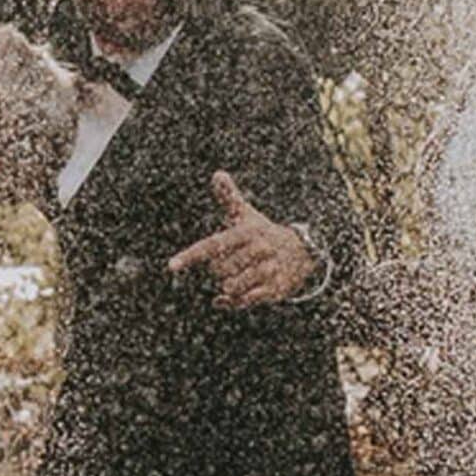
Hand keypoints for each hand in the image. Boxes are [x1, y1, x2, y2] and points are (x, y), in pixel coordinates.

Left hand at [167, 173, 318, 309]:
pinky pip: (243, 301)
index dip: (191, 256)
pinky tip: (225, 299)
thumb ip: (229, 198)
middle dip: (219, 270)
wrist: (304, 252)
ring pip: (230, 287)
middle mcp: (259, 250)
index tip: (171, 266)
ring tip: (238, 275)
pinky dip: (230, 302)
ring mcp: (268, 270)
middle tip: (233, 262)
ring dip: (227, 286)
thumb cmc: (263, 233)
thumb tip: (217, 174)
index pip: (213, 245)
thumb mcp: (247, 216)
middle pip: (219, 270)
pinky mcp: (275, 289)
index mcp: (247, 232)